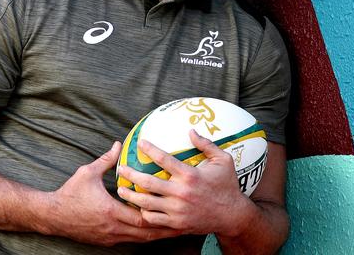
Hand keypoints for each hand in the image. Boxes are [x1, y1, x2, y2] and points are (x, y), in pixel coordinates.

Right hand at [47, 141, 180, 246]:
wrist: (51, 216)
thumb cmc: (70, 193)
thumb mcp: (88, 173)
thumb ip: (106, 160)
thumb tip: (118, 144)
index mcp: (111, 211)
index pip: (141, 217)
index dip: (160, 215)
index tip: (175, 210)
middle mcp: (112, 228)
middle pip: (145, 233)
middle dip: (165, 229)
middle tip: (182, 224)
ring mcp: (109, 236)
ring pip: (139, 239)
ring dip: (155, 234)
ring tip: (173, 229)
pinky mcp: (106, 240)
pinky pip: (129, 240)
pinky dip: (142, 236)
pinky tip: (152, 230)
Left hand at [117, 130, 254, 236]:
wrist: (232, 215)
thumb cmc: (227, 185)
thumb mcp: (223, 160)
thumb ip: (206, 144)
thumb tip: (191, 131)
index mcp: (190, 175)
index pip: (164, 159)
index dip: (150, 149)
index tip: (140, 142)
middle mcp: (181, 193)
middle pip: (148, 183)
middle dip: (131, 174)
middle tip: (122, 168)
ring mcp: (177, 210)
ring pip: (147, 203)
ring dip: (131, 196)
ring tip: (121, 189)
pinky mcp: (177, 224)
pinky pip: (154, 219)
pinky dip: (143, 213)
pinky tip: (137, 208)